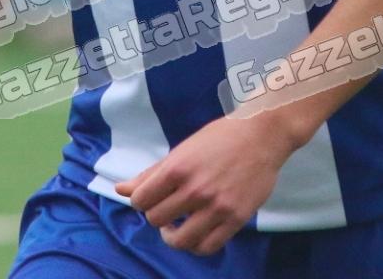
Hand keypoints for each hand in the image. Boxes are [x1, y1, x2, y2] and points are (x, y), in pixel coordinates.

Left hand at [113, 110, 303, 255]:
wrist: (262, 135)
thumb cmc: (220, 138)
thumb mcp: (182, 150)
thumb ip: (151, 173)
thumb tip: (120, 189)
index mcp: (178, 168)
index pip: (141, 199)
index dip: (140, 201)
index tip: (150, 198)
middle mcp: (195, 189)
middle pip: (156, 219)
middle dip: (156, 215)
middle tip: (165, 208)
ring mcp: (217, 207)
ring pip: (180, 239)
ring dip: (172, 236)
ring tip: (175, 228)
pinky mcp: (235, 219)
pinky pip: (207, 246)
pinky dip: (195, 246)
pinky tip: (194, 234)